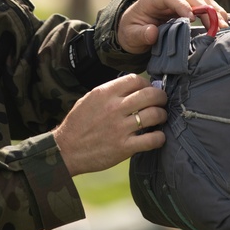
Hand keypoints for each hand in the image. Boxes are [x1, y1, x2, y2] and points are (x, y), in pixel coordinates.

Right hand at [53, 73, 168, 175]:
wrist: (66, 150)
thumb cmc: (78, 123)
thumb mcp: (90, 99)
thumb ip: (110, 92)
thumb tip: (133, 87)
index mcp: (105, 93)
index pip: (136, 80)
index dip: (147, 83)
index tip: (149, 89)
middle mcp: (114, 108)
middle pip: (150, 95)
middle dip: (161, 97)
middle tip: (162, 102)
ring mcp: (120, 128)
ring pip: (155, 115)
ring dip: (162, 115)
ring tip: (160, 118)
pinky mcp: (124, 147)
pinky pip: (152, 139)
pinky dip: (160, 137)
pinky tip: (157, 136)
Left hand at [116, 0, 227, 53]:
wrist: (133, 30)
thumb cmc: (130, 31)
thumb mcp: (130, 35)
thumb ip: (140, 34)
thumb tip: (152, 33)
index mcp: (153, 0)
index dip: (182, 5)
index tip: (191, 18)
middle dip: (206, 9)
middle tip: (216, 25)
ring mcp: (181, 4)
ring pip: (203, 0)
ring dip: (215, 11)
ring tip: (224, 26)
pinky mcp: (189, 12)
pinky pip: (206, 9)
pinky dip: (216, 16)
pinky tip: (224, 26)